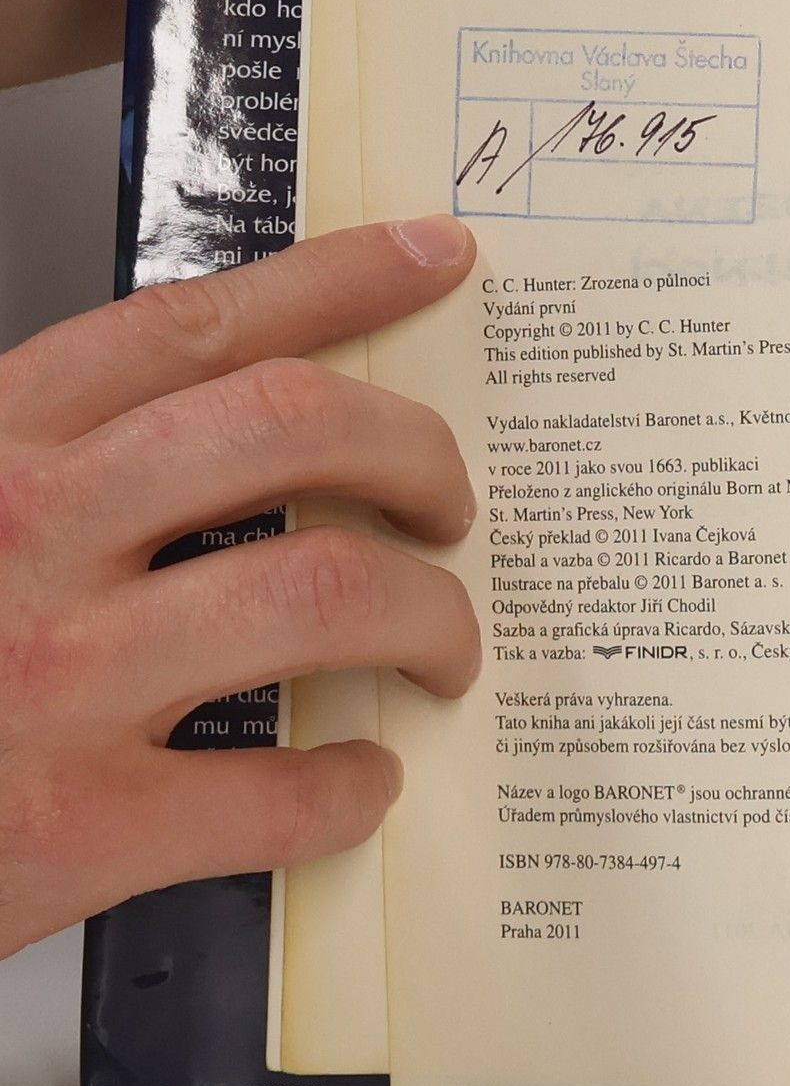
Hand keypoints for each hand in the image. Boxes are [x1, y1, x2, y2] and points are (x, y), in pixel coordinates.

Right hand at [0, 217, 480, 958]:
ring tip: (442, 645)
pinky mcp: (72, 828)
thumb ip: (59, 465)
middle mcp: (22, 534)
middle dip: (417, 455)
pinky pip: (282, 789)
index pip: (194, 324)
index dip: (337, 279)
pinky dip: (353, 787)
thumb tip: (241, 438)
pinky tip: (361, 783)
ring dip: (429, 617)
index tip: (436, 257)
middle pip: (291, 428)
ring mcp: (51, 680)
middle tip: (451, 506)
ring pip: (326, 591)